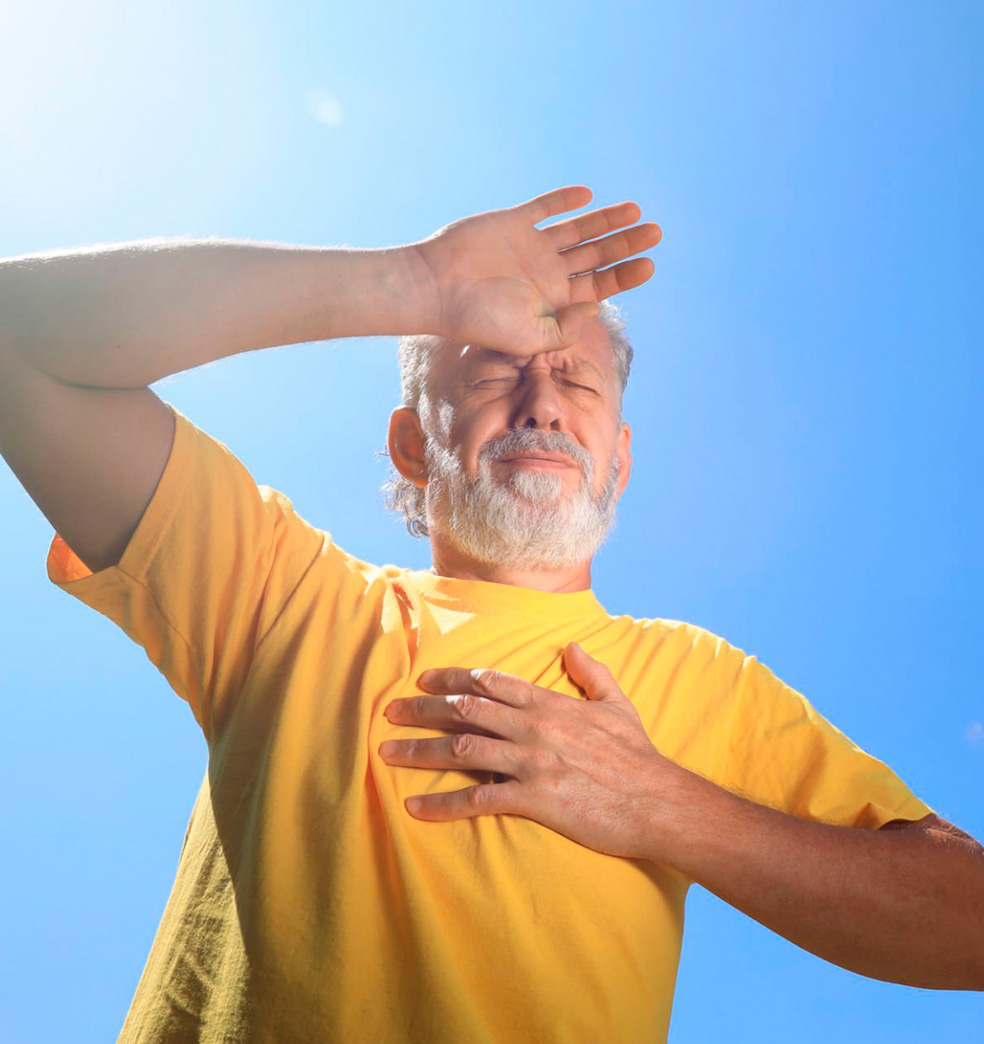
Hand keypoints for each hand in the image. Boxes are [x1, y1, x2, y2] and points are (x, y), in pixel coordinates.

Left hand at [379, 642, 672, 859]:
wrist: (657, 801)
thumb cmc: (637, 756)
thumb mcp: (617, 704)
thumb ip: (592, 672)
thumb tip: (572, 647)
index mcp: (550, 703)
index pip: (490, 682)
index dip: (453, 679)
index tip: (424, 681)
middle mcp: (533, 727)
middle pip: (465, 710)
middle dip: (423, 709)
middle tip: (390, 712)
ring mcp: (531, 762)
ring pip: (463, 749)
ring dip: (421, 750)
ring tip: (388, 753)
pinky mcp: (533, 799)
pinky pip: (478, 799)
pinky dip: (443, 803)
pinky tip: (417, 807)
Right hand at [411, 186, 661, 355]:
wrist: (436, 288)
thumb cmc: (478, 320)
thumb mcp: (528, 337)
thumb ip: (565, 329)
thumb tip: (597, 308)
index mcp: (553, 301)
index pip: (599, 286)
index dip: (626, 275)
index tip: (650, 264)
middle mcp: (545, 273)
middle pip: (595, 256)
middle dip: (625, 244)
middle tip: (655, 232)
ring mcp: (530, 247)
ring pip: (578, 230)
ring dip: (606, 221)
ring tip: (636, 212)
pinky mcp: (512, 223)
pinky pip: (544, 208)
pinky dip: (564, 201)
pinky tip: (587, 196)